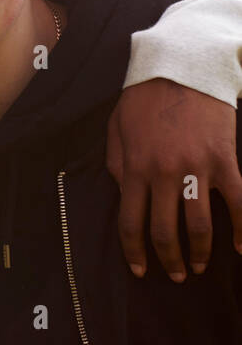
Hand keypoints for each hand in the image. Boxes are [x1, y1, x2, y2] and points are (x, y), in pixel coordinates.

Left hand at [106, 78, 241, 279]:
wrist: (181, 68)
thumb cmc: (144, 98)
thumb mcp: (116, 128)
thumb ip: (116, 163)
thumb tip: (120, 192)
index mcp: (133, 167)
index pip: (130, 222)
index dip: (134, 252)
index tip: (140, 270)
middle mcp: (163, 173)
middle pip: (165, 231)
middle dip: (168, 260)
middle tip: (175, 276)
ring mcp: (196, 168)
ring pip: (200, 224)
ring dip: (200, 252)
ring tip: (200, 266)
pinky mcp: (224, 161)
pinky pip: (237, 203)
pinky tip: (240, 247)